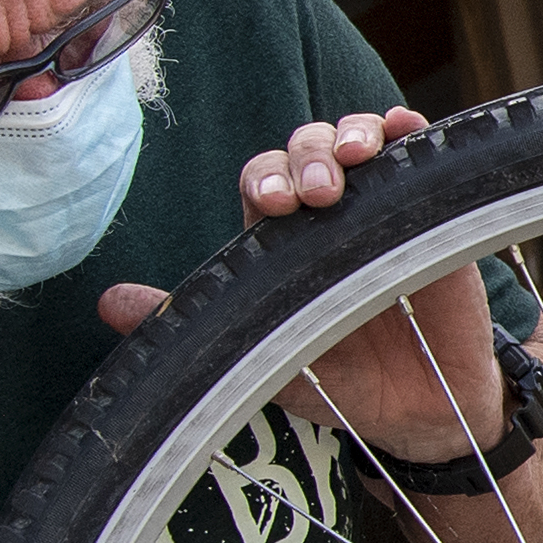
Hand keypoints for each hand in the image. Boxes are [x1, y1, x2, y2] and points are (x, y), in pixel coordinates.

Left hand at [99, 110, 493, 461]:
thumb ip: (197, 323)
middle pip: (305, 152)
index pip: (263, 184)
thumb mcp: (262, 355)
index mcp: (281, 241)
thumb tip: (108, 303)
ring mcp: (383, 209)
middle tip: (318, 192)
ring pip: (358, 143)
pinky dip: (408, 132)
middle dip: (306, 158)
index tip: (270, 205)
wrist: (419, 415)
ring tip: (357, 154)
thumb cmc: (342, 383)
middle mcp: (330, 215)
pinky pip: (420, 158)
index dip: (264, 182)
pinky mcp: (434, 215)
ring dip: (352, 135)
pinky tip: (400, 127)